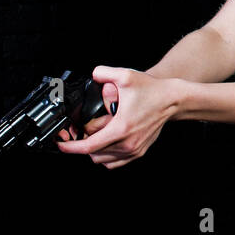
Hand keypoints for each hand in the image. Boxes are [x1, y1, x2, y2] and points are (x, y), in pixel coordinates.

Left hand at [55, 66, 176, 169]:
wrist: (173, 99)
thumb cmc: (153, 91)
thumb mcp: (125, 76)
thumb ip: (103, 73)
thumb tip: (92, 75)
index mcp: (121, 128)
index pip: (88, 146)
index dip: (70, 147)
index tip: (61, 144)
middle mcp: (127, 143)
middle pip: (93, 155)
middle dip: (81, 146)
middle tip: (76, 134)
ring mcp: (134, 149)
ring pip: (104, 161)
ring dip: (94, 152)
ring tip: (91, 138)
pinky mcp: (139, 151)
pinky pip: (115, 162)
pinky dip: (106, 156)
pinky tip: (104, 144)